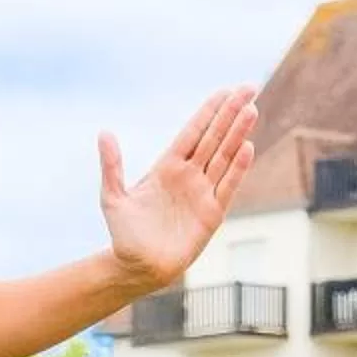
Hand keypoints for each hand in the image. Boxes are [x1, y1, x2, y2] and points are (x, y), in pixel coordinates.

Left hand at [98, 86, 257, 291]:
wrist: (137, 267)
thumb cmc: (124, 234)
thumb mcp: (113, 197)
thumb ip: (112, 166)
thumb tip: (104, 133)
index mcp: (167, 167)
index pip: (193, 133)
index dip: (209, 112)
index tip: (225, 91)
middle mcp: (189, 176)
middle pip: (213, 138)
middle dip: (230, 114)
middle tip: (248, 88)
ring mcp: (203, 193)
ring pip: (224, 157)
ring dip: (238, 134)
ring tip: (252, 110)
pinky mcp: (212, 214)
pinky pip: (228, 186)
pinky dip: (237, 168)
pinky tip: (248, 147)